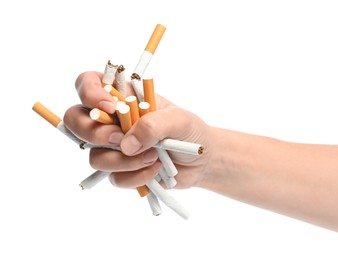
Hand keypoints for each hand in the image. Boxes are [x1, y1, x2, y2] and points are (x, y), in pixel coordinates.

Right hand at [63, 71, 212, 188]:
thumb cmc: (190, 131)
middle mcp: (112, 121)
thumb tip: (126, 144)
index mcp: (123, 98)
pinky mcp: (121, 170)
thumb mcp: (178, 120)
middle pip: (76, 121)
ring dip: (122, 160)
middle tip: (120, 138)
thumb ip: (153, 125)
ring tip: (153, 156)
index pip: (88, 84)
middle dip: (95, 133)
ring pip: (94, 156)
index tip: (110, 107)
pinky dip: (134, 176)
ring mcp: (113, 147)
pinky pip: (113, 177)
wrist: (202, 160)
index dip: (89, 93)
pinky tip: (154, 170)